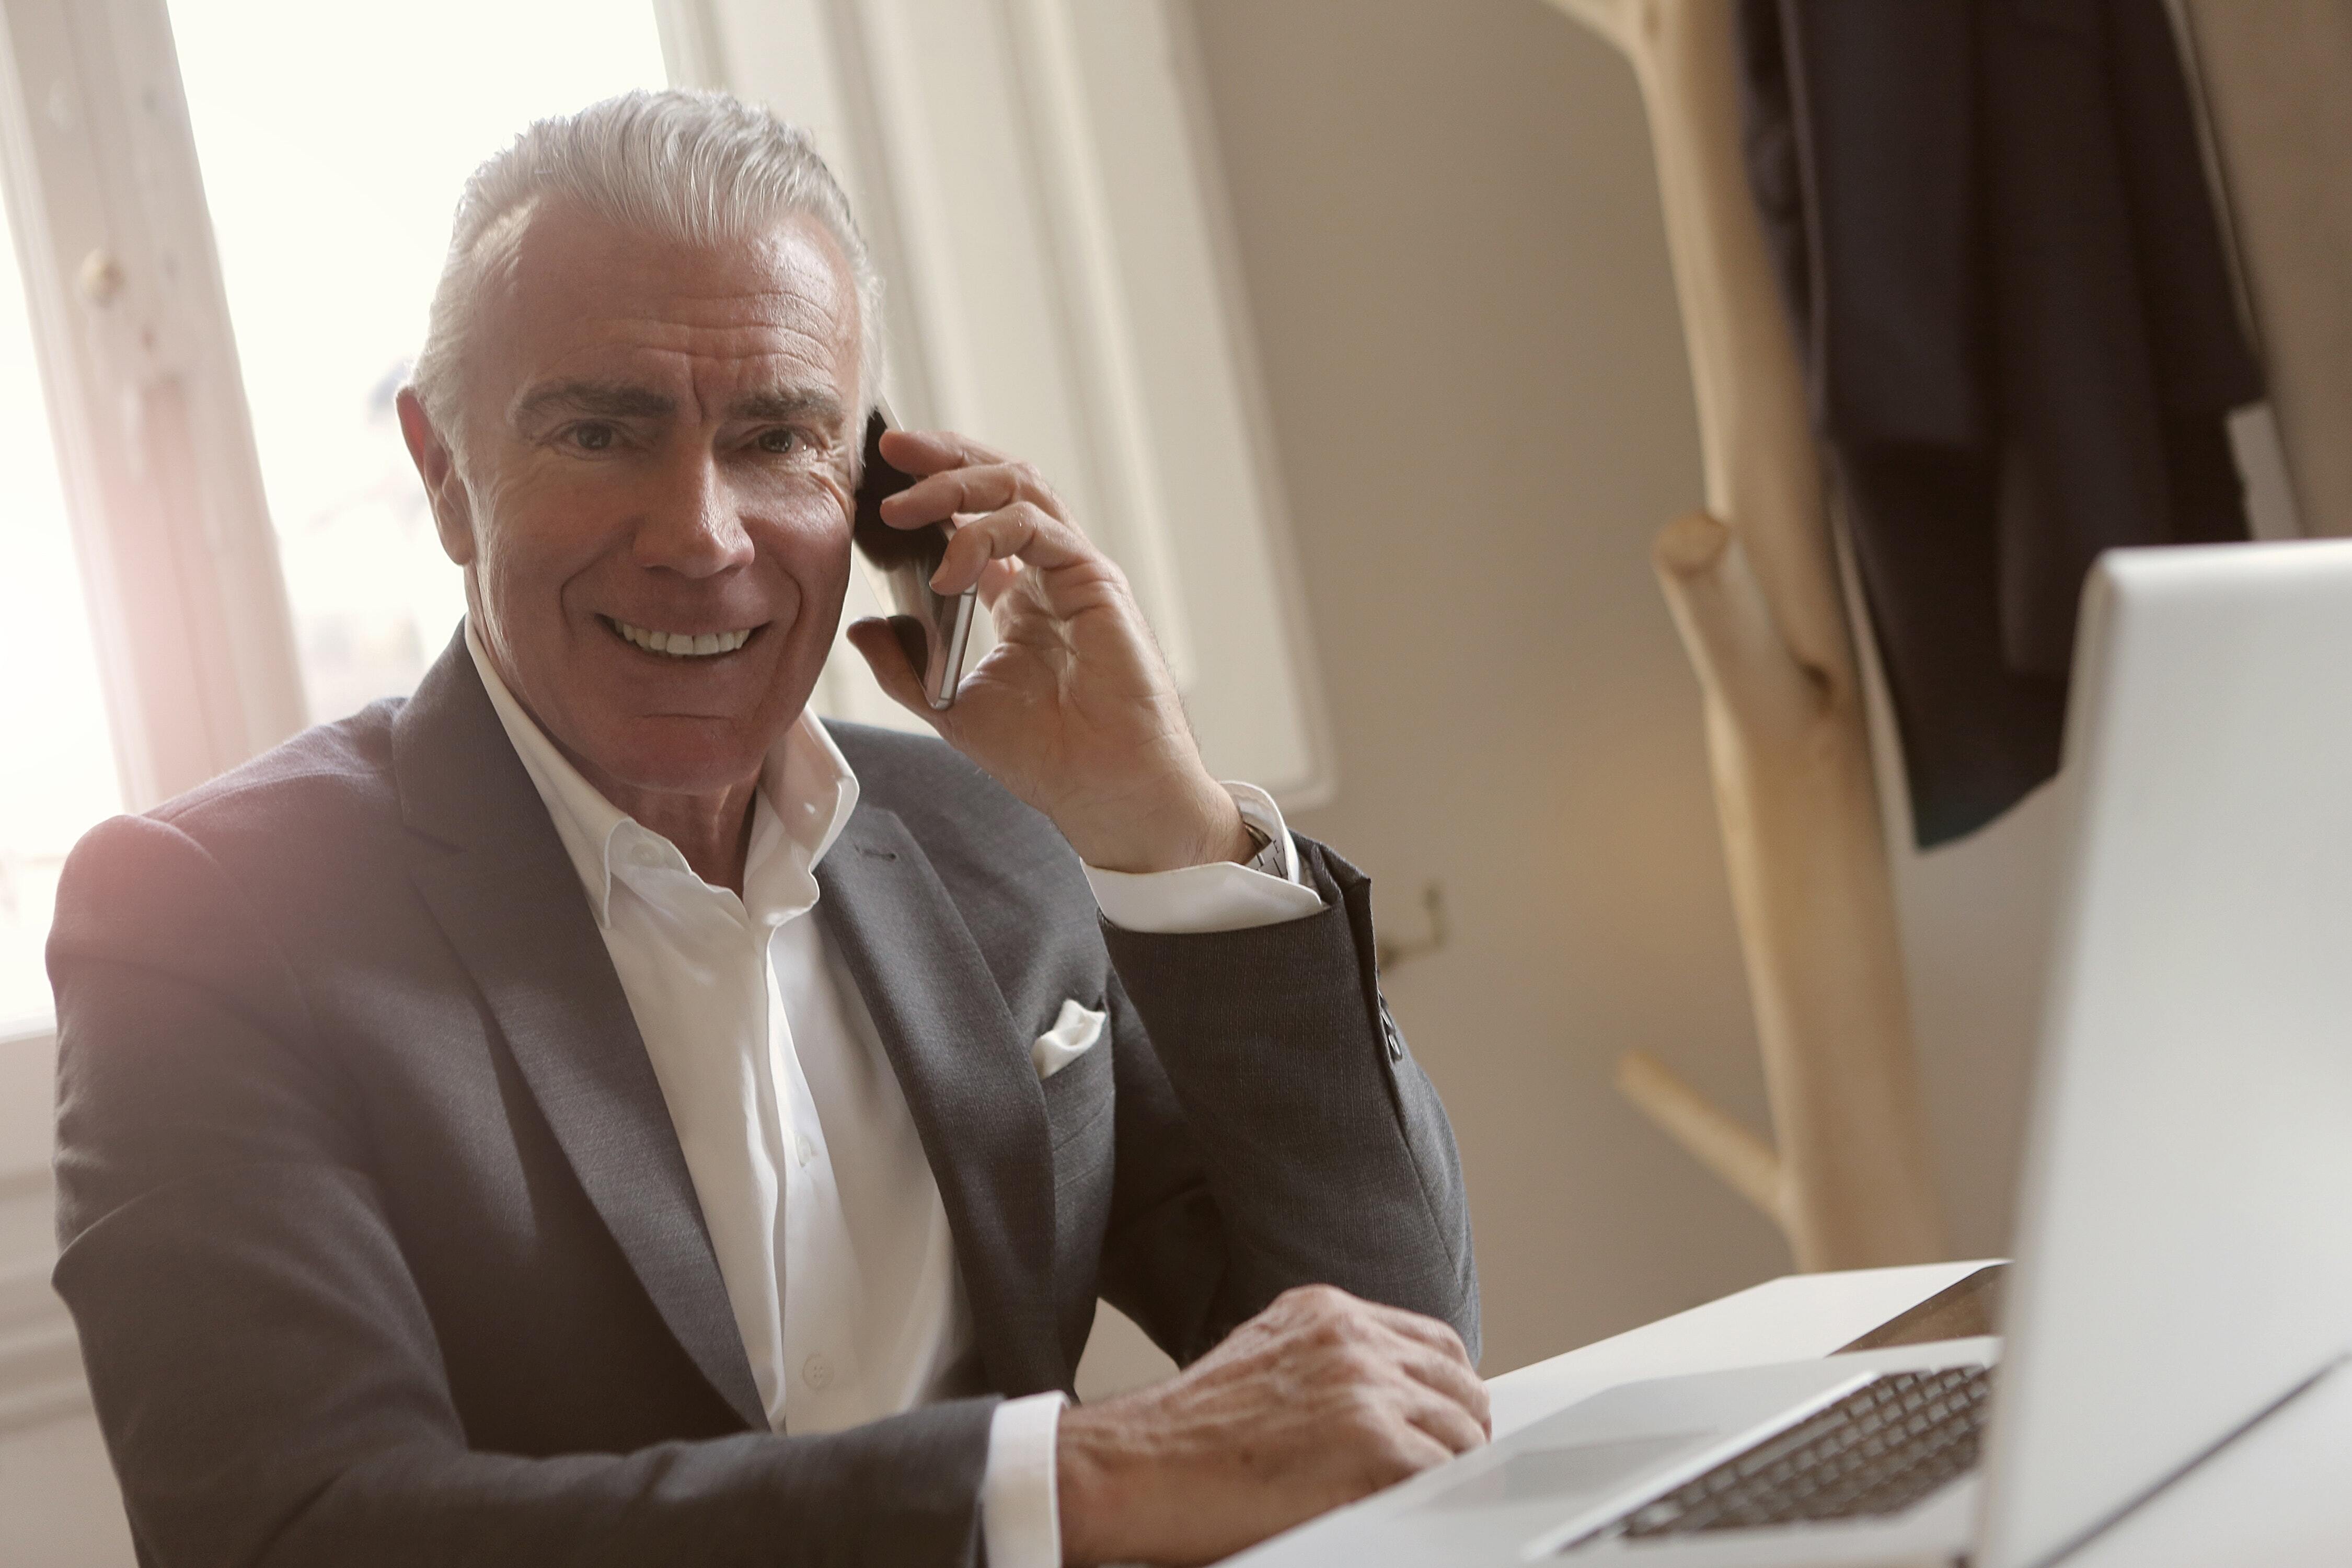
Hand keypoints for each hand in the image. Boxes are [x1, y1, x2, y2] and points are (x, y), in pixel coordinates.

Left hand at [843, 429, 1252, 873]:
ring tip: (902, 505)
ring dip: (955, 482)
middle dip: (943, 456)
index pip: (976, 515)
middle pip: (1000, 481)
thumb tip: (862, 626)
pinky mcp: (1094, 579)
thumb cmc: (1047, 758)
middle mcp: (1049, 573)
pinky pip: (1035, 526)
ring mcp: (1074, 570)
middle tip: (891, 447)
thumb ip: (905, 666)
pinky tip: (948, 570)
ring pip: (1020, 487)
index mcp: (1019, 597)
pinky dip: (984, 535)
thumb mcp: (951, 707)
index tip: (877, 480)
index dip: (931, 488)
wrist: (1105, 790)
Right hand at [1054, 1285, 1489, 1565]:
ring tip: (1419, 1499)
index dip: (1445, 1391)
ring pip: (1459, 1430)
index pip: (1432, 1343)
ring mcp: (1364, 1384)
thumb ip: (1325, 1369)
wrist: (1134, 1467)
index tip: (1444, 1425)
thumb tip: (1382, 1406)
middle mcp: (1351, 1336)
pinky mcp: (1371, 1441)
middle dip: (1457, 1430)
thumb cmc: (1185, 1436)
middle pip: (1457, 1382)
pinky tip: (1407, 1513)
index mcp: (1325, 1312)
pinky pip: (1441, 1474)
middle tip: (1444, 1472)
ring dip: (1448, 1470)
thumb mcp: (1264, 1364)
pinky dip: (1435, 1499)